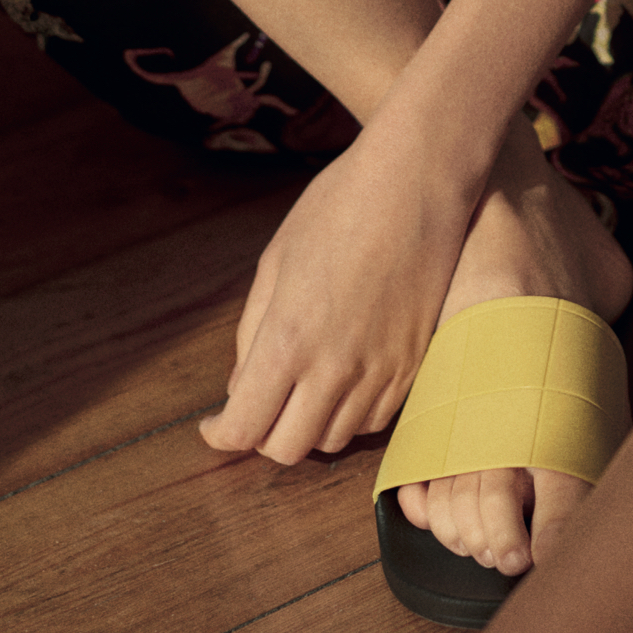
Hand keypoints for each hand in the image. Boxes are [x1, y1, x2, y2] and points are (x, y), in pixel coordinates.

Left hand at [197, 123, 478, 465]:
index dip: (221, 434)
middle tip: (258, 405)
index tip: (215, 425)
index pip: (245, 428)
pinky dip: (350, 416)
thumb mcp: (275, 260)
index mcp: (289, 340)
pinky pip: (375, 421)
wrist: (416, 183)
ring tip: (300, 390)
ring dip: (308, 426)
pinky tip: (341, 380)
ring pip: (333, 441)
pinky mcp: (413, 365)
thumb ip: (252, 331)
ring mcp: (381, 371)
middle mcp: (335, 368)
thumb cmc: (338, 208)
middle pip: (287, 449)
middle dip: (262, 435)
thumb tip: (241, 386)